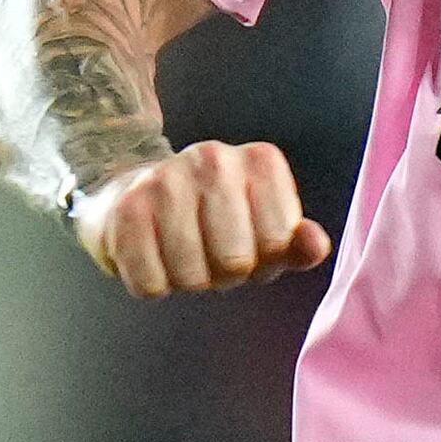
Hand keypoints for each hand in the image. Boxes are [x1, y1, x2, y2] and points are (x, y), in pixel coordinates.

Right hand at [77, 142, 328, 298]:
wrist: (136, 195)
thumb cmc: (214, 222)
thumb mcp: (265, 232)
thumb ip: (296, 244)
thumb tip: (315, 244)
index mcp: (259, 161)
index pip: (278, 243)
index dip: (263, 260)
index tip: (247, 243)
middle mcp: (213, 158)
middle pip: (235, 262)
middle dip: (223, 275)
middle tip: (210, 253)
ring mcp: (165, 178)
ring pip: (191, 276)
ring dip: (187, 280)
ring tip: (181, 253)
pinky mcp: (125, 209)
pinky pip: (150, 283)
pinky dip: (152, 284)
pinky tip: (151, 255)